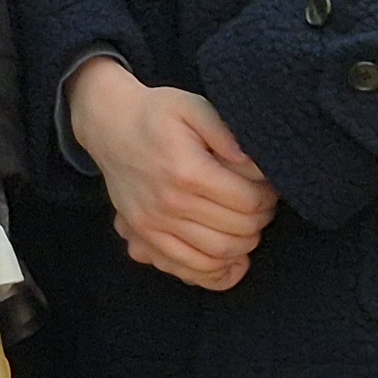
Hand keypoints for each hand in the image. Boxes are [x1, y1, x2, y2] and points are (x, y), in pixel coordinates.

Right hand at [67, 58, 278, 292]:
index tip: (267, 187)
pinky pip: (187, 268)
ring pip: (217, 254)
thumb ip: (226, 132)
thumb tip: (252, 163)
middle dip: (260, 220)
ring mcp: (153, 224)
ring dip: (244, 245)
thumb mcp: (193, 106)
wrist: (109, 125)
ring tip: (247, 226)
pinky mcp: (143, 235)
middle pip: (237, 230)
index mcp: (186, 171)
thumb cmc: (156, 114)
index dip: (268, 197)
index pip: (247, 202)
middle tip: (262, 206)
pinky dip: (216, 271)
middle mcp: (169, 203)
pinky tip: (231, 259)